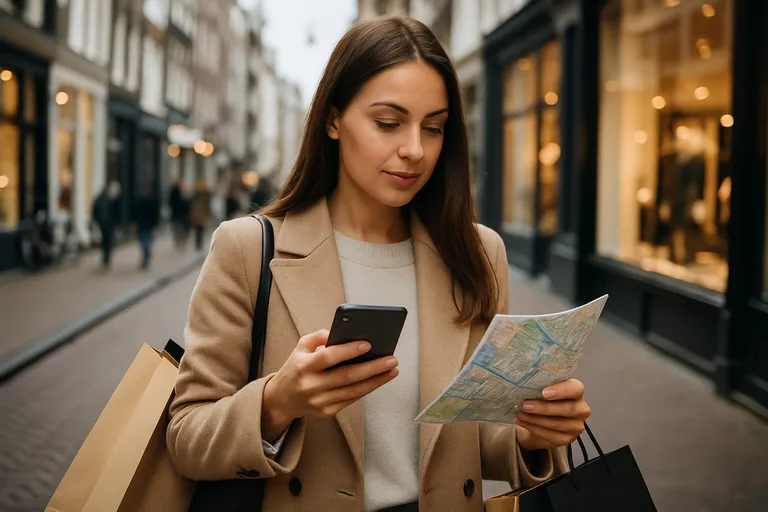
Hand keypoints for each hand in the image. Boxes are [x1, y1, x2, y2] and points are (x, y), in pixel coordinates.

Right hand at [261, 329, 398, 442]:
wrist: (280, 400)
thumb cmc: (296, 368)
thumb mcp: (300, 347)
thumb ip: (318, 336)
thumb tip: (339, 333)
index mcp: (304, 366)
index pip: (329, 357)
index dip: (349, 350)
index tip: (368, 344)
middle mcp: (311, 385)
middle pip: (347, 376)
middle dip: (373, 367)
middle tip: (391, 359)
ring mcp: (319, 401)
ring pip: (353, 391)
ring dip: (376, 380)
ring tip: (392, 370)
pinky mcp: (326, 412)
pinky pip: (351, 400)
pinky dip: (366, 389)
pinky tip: (379, 380)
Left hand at [515, 379, 589, 450]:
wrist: (541, 420)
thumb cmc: (543, 400)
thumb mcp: (543, 389)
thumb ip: (540, 385)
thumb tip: (525, 384)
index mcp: (576, 392)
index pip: (576, 388)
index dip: (561, 391)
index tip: (543, 393)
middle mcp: (581, 409)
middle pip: (568, 409)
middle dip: (544, 408)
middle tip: (525, 405)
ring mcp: (575, 426)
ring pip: (558, 424)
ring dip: (535, 419)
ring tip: (520, 414)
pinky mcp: (567, 439)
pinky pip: (551, 435)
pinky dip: (534, 428)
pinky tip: (523, 422)